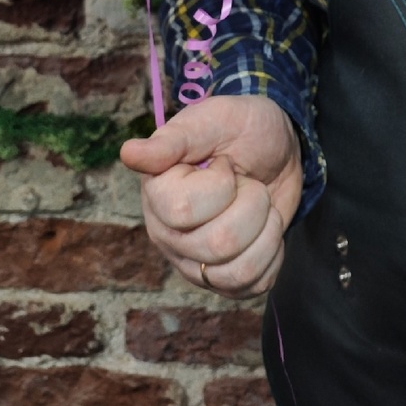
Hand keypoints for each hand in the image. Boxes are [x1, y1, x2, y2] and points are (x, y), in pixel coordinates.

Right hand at [121, 93, 303, 297]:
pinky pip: (253, 286)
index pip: (185, 211)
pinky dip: (273, 254)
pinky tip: (266, 229)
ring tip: (260, 206)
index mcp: (158, 195)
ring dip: (266, 231)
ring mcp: (194, 262)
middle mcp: (168, 234)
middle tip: (249, 183)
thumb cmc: (240, 128)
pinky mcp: (223, 280)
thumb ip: (173, 140)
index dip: (221, 185)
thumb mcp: (213, 119)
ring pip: (237, 273)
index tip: (224, 163)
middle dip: (253, 205)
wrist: (276, 148)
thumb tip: (129, 153)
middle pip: (218, 245)